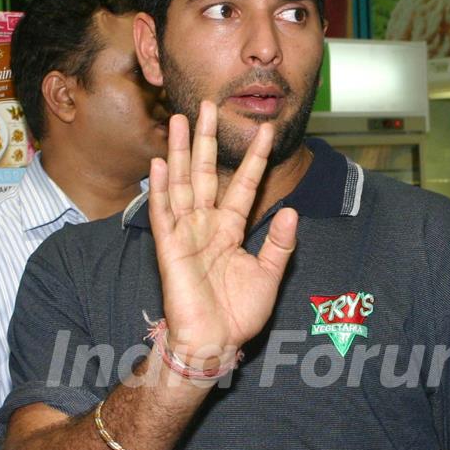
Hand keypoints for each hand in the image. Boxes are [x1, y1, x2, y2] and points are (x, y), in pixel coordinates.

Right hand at [148, 101, 297, 370]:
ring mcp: (186, 235)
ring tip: (179, 120)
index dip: (254, 159)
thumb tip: (290, 211)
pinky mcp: (170, 250)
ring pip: (182, 184)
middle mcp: (206, 226)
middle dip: (205, 140)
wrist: (215, 343)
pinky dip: (161, 189)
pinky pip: (164, 215)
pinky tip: (159, 164)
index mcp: (230, 230)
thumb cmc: (238, 314)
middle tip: (206, 105)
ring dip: (180, 152)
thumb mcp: (269, 275)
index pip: (243, 185)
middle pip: (205, 173)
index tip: (266, 131)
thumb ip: (279, 244)